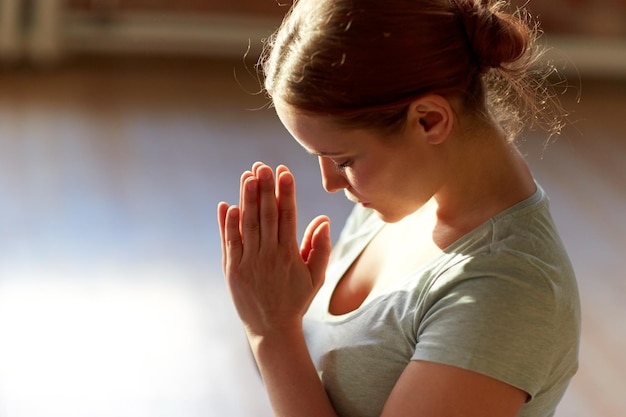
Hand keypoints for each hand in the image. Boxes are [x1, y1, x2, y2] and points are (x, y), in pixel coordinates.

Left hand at [217, 163, 331, 337]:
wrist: (272, 329)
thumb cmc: (296, 300)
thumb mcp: (316, 276)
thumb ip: (320, 247)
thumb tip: (323, 219)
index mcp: (290, 255)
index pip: (288, 216)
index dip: (286, 193)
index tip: (284, 172)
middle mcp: (269, 255)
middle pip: (266, 215)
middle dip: (265, 189)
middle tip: (263, 166)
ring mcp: (249, 262)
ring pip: (247, 224)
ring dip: (246, 199)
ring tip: (247, 176)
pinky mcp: (232, 270)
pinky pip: (230, 242)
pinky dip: (227, 224)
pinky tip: (228, 205)